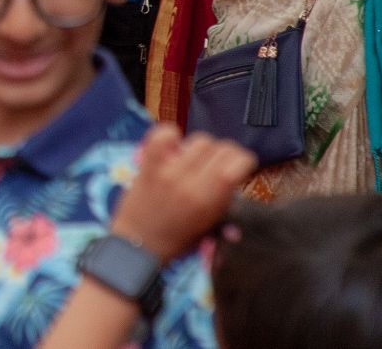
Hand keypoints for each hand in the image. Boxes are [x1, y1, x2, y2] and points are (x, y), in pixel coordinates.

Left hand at [109, 125, 255, 261]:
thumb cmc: (175, 240)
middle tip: (218, 163)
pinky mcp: (149, 166)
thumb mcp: (208, 231)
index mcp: (211, 201)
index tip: (240, 164)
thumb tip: (237, 214)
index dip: (243, 159)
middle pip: (220, 147)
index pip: (238, 162)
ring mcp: (170, 173)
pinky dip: (170, 135)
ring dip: (201, 148)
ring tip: (195, 160)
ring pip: (198, 140)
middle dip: (225, 153)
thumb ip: (226, 217)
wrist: (137, 247)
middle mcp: (193, 184)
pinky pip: (162, 136)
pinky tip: (173, 147)